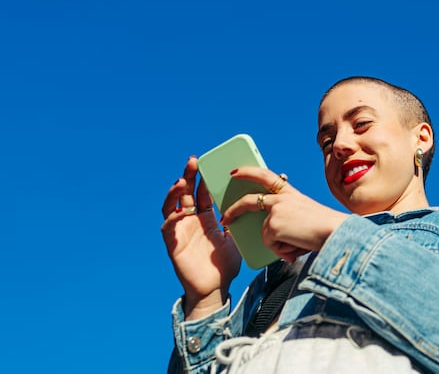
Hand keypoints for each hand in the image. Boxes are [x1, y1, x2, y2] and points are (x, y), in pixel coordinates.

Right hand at [161, 157, 241, 316]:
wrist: (216, 289)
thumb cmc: (225, 265)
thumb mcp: (236, 237)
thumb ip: (240, 219)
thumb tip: (259, 201)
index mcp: (206, 218)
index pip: (202, 193)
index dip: (204, 178)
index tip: (208, 162)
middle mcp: (191, 221)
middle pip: (186, 194)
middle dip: (188, 176)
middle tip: (193, 161)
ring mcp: (180, 231)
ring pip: (171, 206)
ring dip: (175, 192)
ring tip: (182, 180)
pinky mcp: (173, 244)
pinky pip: (168, 228)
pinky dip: (172, 218)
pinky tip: (180, 211)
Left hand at [221, 167, 348, 261]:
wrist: (334, 232)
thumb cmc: (325, 229)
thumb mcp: (304, 218)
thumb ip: (286, 221)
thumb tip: (272, 238)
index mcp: (291, 193)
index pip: (266, 176)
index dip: (249, 172)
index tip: (234, 172)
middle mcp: (281, 198)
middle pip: (250, 200)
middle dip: (234, 209)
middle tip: (226, 218)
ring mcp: (276, 210)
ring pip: (265, 234)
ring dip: (280, 244)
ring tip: (298, 244)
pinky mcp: (273, 225)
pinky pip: (270, 244)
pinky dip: (282, 250)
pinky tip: (295, 247)